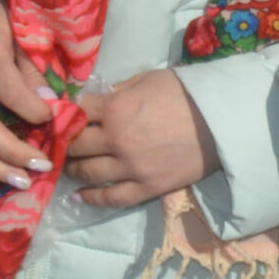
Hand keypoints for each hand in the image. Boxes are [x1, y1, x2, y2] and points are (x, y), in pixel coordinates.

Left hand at [68, 70, 219, 208]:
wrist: (221, 121)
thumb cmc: (184, 93)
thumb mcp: (146, 79)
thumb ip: (116, 90)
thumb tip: (91, 98)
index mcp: (115, 108)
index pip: (76, 112)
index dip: (64, 114)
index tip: (58, 117)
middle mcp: (116, 140)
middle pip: (75, 144)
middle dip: (64, 142)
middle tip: (58, 143)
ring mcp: (130, 168)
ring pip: (87, 172)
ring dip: (71, 169)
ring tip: (66, 166)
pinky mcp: (146, 188)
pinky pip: (111, 198)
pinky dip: (91, 198)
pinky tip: (78, 196)